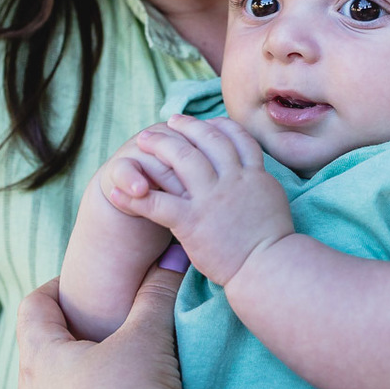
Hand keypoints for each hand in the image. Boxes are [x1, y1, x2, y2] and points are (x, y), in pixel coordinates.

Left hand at [111, 114, 293, 285]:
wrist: (269, 268)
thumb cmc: (274, 243)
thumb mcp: (273, 200)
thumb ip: (258, 182)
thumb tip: (254, 174)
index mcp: (253, 174)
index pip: (236, 137)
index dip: (219, 125)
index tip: (206, 121)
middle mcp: (232, 180)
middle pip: (206, 139)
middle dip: (185, 127)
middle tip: (169, 122)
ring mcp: (211, 199)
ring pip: (182, 159)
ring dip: (160, 145)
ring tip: (143, 139)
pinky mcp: (191, 222)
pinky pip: (157, 204)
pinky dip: (133, 198)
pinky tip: (115, 193)